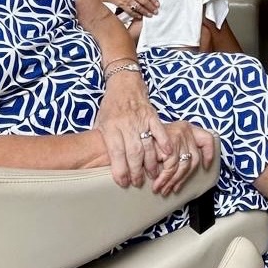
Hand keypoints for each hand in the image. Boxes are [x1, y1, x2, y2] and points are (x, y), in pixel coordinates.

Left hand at [95, 69, 162, 186]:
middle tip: (138, 183)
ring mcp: (140, 120)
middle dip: (136, 171)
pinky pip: (160, 132)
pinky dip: (164, 144)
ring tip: (152, 175)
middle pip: (133, 152)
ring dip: (151, 163)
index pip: (116, 153)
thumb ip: (103, 140)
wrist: (124, 84)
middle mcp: (126, 124)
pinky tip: (167, 156)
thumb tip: (101, 163)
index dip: (120, 170)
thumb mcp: (100, 122)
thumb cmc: (111, 106)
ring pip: (147, 145)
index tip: (123, 182)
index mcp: (110, 127)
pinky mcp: (152, 116)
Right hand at [103, 0, 158, 18]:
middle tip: (156, 11)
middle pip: (145, 1)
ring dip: (146, 12)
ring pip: (139, 7)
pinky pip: (131, 11)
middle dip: (151, 7)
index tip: (157, 4)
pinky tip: (139, 16)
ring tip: (150, 14)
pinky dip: (136, 14)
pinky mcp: (123, 5)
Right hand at [149, 121, 216, 195]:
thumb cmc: (150, 138)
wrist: (134, 131)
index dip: (209, 154)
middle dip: (183, 178)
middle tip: (173, 188)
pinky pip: (171, 167)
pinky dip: (165, 178)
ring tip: (164, 189)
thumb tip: (187, 171)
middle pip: (194, 159)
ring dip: (172, 181)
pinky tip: (159, 184)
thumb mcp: (167, 139)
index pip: (207, 140)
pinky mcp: (169, 144)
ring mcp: (178, 136)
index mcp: (188, 128)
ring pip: (183, 166)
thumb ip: (180, 149)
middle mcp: (185, 130)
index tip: (207, 165)